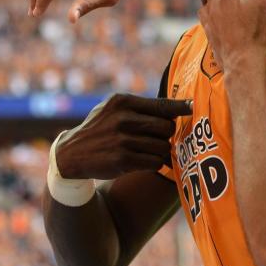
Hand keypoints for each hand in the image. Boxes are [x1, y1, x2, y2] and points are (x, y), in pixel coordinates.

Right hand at [54, 93, 191, 179]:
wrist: (71, 154)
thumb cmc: (100, 128)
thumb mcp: (113, 109)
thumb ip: (140, 107)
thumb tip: (177, 108)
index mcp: (122, 102)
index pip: (161, 104)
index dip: (181, 107)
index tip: (194, 107)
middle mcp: (123, 119)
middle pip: (167, 127)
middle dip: (167, 135)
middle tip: (159, 138)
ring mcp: (122, 140)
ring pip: (163, 146)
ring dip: (162, 151)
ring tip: (150, 150)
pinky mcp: (122, 160)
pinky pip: (155, 162)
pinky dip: (156, 163)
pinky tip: (146, 161)